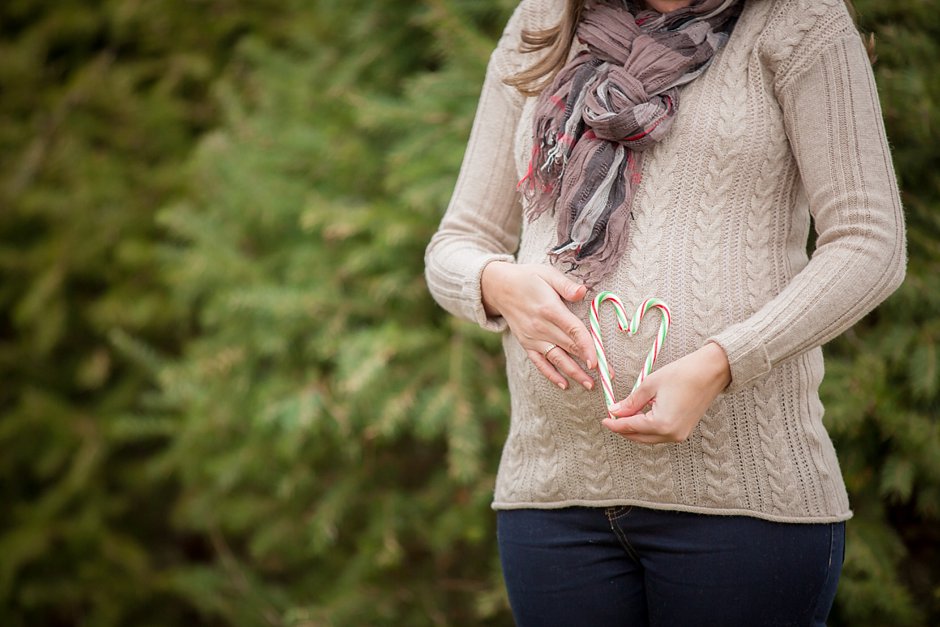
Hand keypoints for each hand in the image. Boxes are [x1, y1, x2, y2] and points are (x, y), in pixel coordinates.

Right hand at [481, 261, 596, 389]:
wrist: (499, 287)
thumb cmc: (528, 278)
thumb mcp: (547, 274)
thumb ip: (566, 285)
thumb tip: (583, 292)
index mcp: (549, 309)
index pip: (573, 331)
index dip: (587, 346)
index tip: (597, 360)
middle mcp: (541, 327)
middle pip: (569, 347)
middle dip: (589, 363)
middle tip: (607, 375)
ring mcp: (533, 338)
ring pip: (557, 359)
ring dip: (574, 373)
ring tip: (590, 385)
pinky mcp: (526, 344)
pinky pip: (540, 363)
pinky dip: (551, 375)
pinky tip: (564, 384)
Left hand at [603, 342, 731, 442]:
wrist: (711, 371)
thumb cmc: (682, 374)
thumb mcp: (650, 385)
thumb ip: (631, 402)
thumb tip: (615, 411)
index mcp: (662, 424)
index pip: (630, 427)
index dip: (614, 424)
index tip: (603, 420)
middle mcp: (671, 434)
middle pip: (639, 437)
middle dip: (623, 429)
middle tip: (611, 418)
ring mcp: (679, 435)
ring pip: (649, 438)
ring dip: (635, 430)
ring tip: (623, 416)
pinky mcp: (684, 431)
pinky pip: (660, 435)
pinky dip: (647, 428)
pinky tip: (640, 417)